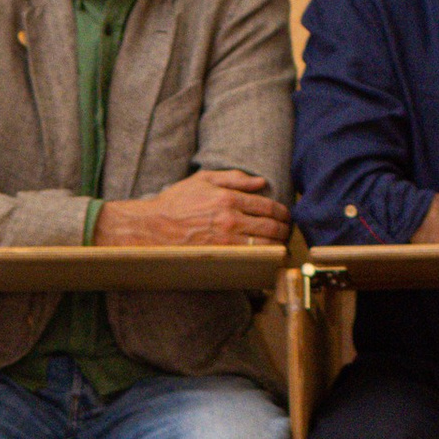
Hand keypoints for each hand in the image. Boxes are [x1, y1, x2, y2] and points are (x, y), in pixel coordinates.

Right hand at [97, 167, 289, 247]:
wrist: (151, 227)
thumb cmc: (175, 202)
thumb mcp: (203, 179)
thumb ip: (234, 178)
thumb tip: (261, 182)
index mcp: (229, 197)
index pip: (268, 206)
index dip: (283, 213)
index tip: (285, 218)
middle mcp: (230, 218)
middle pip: (271, 227)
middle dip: (284, 231)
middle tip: (287, 233)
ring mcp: (225, 240)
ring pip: (265, 245)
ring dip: (278, 246)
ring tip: (281, 247)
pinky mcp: (219, 256)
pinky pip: (250, 259)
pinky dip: (264, 260)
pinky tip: (268, 260)